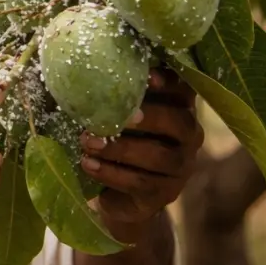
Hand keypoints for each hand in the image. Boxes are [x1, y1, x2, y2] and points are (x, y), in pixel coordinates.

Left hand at [79, 67, 203, 237]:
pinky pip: (141, 183)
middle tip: (117, 116)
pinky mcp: (165, 193)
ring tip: (88, 142)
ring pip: (158, 156)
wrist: (114, 191)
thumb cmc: (114, 138)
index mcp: (178, 108)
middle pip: (179, 123)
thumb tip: (77, 71)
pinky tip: (87, 164)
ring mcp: (181, 167)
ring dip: (120, 148)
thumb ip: (111, 93)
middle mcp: (188, 136)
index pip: (183, 90)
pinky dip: (111, 173)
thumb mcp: (115, 113)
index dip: (169, 82)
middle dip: (148, 117)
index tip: (147, 77)